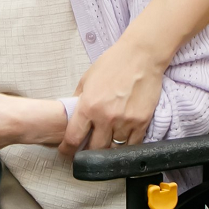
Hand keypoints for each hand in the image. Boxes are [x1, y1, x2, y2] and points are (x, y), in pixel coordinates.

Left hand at [60, 37, 164, 157]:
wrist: (141, 56)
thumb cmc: (113, 63)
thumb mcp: (87, 78)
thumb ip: (78, 99)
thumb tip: (71, 115)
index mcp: (88, 106)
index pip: (73, 138)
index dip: (67, 149)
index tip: (67, 151)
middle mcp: (106, 117)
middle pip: (94, 149)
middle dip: (88, 152)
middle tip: (86, 151)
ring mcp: (125, 121)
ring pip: (114, 150)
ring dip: (108, 150)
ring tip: (105, 145)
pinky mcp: (142, 122)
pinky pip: (132, 144)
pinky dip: (126, 146)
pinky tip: (122, 140)